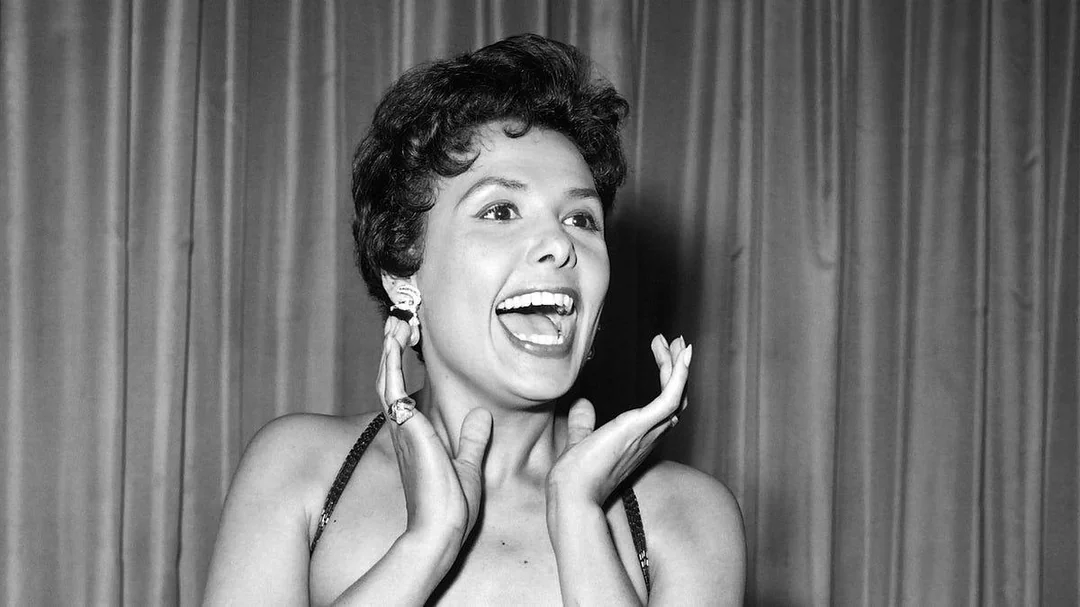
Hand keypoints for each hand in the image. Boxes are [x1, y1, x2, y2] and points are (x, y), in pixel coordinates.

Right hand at [375, 317, 491, 564]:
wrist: (441, 528)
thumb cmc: (451, 506)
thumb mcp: (468, 465)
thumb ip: (472, 440)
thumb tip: (481, 418)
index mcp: (417, 437)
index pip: (406, 394)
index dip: (404, 367)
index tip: (411, 342)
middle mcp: (404, 429)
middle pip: (390, 380)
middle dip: (393, 351)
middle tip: (399, 323)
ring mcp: (402, 427)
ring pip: (386, 378)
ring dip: (389, 349)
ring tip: (395, 322)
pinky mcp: (405, 426)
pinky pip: (390, 385)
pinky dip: (390, 360)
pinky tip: (394, 339)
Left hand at [545, 335, 691, 506]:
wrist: (573, 494)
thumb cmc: (576, 476)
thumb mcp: (580, 440)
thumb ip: (583, 424)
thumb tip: (582, 404)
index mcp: (640, 439)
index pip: (663, 407)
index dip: (667, 380)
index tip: (660, 352)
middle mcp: (651, 436)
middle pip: (676, 398)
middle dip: (676, 367)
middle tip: (673, 341)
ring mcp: (648, 431)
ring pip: (677, 395)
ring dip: (678, 366)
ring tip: (676, 341)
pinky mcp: (640, 426)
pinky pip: (669, 399)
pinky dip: (678, 376)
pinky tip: (681, 357)